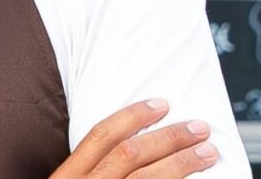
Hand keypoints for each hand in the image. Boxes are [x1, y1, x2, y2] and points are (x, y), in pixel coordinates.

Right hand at [50, 98, 218, 177]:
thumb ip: (84, 169)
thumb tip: (118, 141)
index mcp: (68, 175)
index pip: (100, 135)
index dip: (132, 116)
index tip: (160, 104)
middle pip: (129, 154)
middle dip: (167, 138)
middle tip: (197, 127)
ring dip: (182, 163)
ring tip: (206, 152)